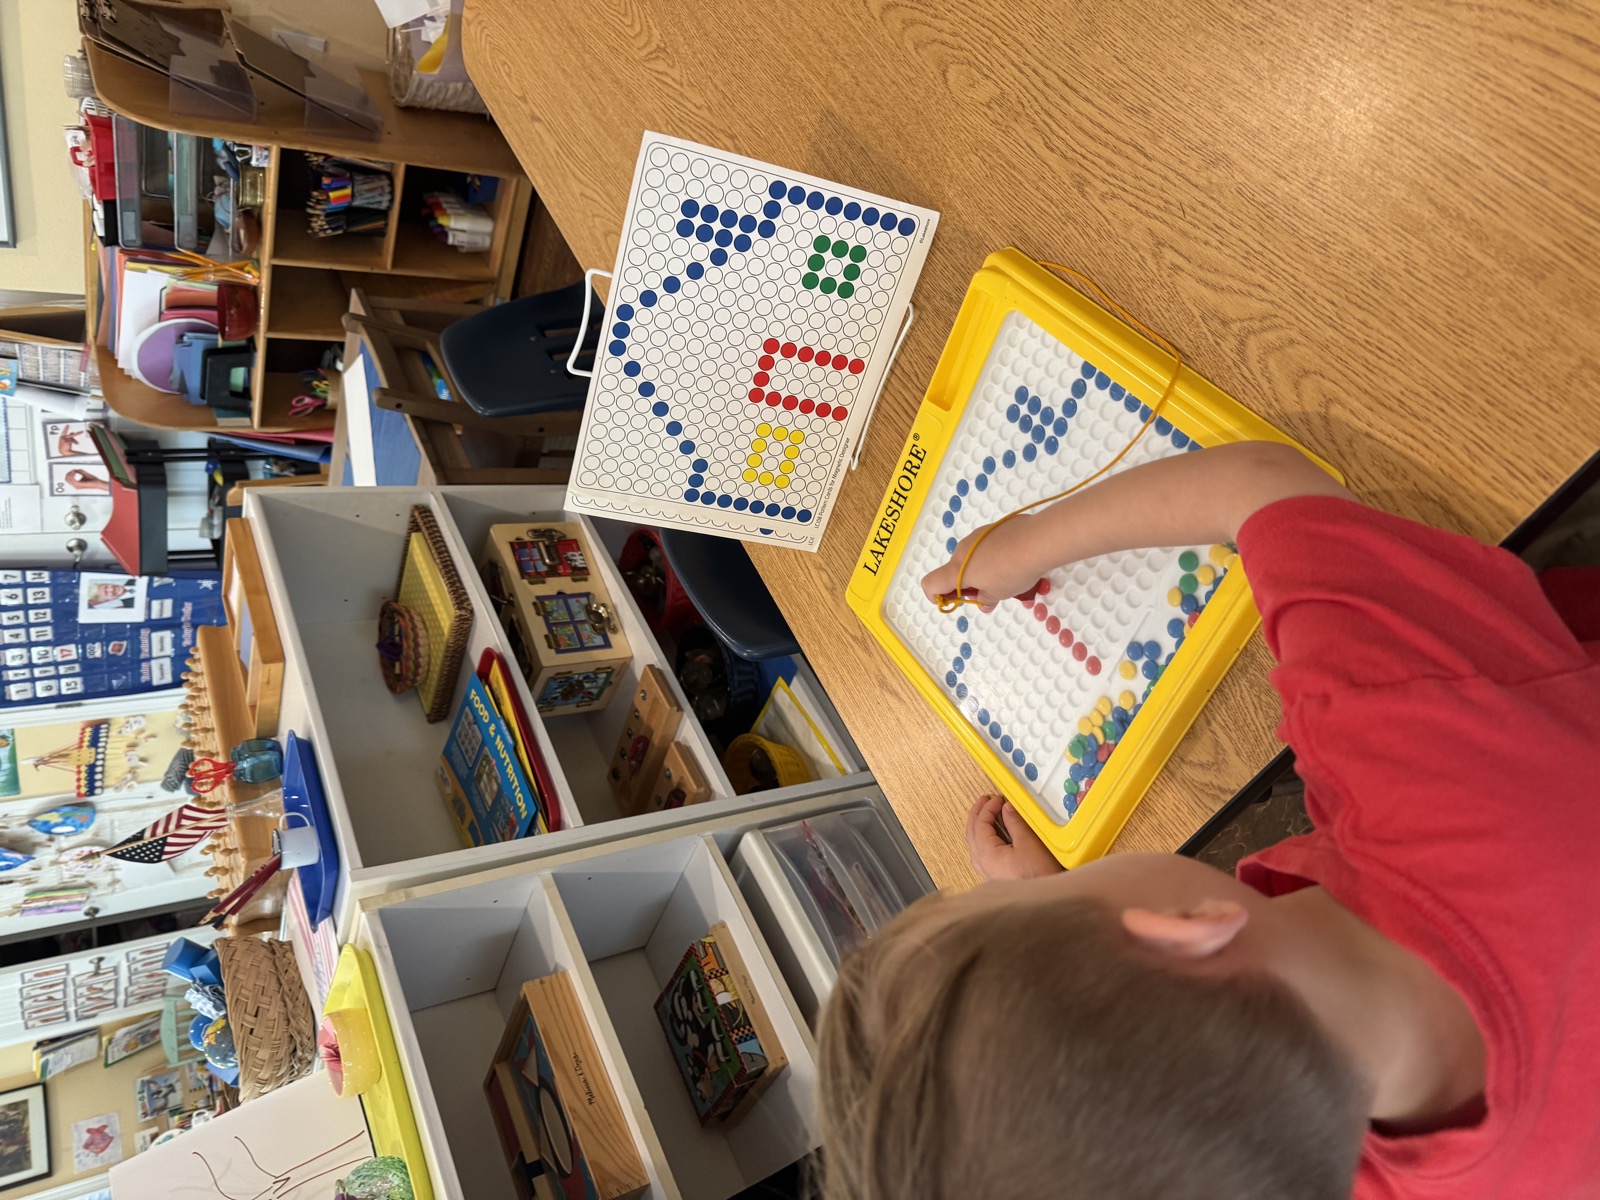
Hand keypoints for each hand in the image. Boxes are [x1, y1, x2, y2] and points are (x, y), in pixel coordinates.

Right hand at [920, 515, 1043, 611]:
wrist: (1036, 540)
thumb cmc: (1011, 571)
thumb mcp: (999, 593)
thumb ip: (986, 599)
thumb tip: (984, 603)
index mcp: (957, 569)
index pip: (930, 583)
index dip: (936, 596)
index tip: (954, 602)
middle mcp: (962, 550)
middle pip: (955, 571)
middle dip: (968, 585)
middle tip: (991, 592)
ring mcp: (977, 537)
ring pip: (972, 558)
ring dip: (982, 570)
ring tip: (1009, 577)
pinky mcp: (992, 529)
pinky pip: (986, 546)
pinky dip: (993, 557)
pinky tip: (1014, 561)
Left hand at [965, 794, 1064, 880]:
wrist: (1044, 902)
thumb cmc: (1037, 874)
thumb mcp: (1028, 843)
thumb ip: (1015, 823)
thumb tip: (1006, 808)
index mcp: (986, 853)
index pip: (980, 824)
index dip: (988, 808)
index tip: (998, 798)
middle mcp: (981, 863)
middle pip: (972, 833)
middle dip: (977, 814)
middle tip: (985, 800)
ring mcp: (986, 871)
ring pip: (975, 843)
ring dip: (979, 826)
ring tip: (987, 814)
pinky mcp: (994, 877)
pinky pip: (981, 852)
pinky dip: (983, 838)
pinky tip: (992, 836)